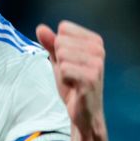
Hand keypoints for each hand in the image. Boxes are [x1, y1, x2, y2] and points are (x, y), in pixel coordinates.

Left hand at [36, 21, 105, 136]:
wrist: (84, 112)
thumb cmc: (73, 84)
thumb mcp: (59, 60)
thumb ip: (50, 43)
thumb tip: (40, 28)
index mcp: (94, 41)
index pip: (63, 29)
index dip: (59, 47)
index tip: (69, 62)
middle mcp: (99, 49)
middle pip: (61, 41)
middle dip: (60, 59)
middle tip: (71, 73)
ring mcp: (97, 63)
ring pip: (62, 54)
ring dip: (62, 70)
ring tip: (73, 80)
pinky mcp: (91, 77)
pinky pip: (64, 68)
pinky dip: (64, 79)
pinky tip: (74, 86)